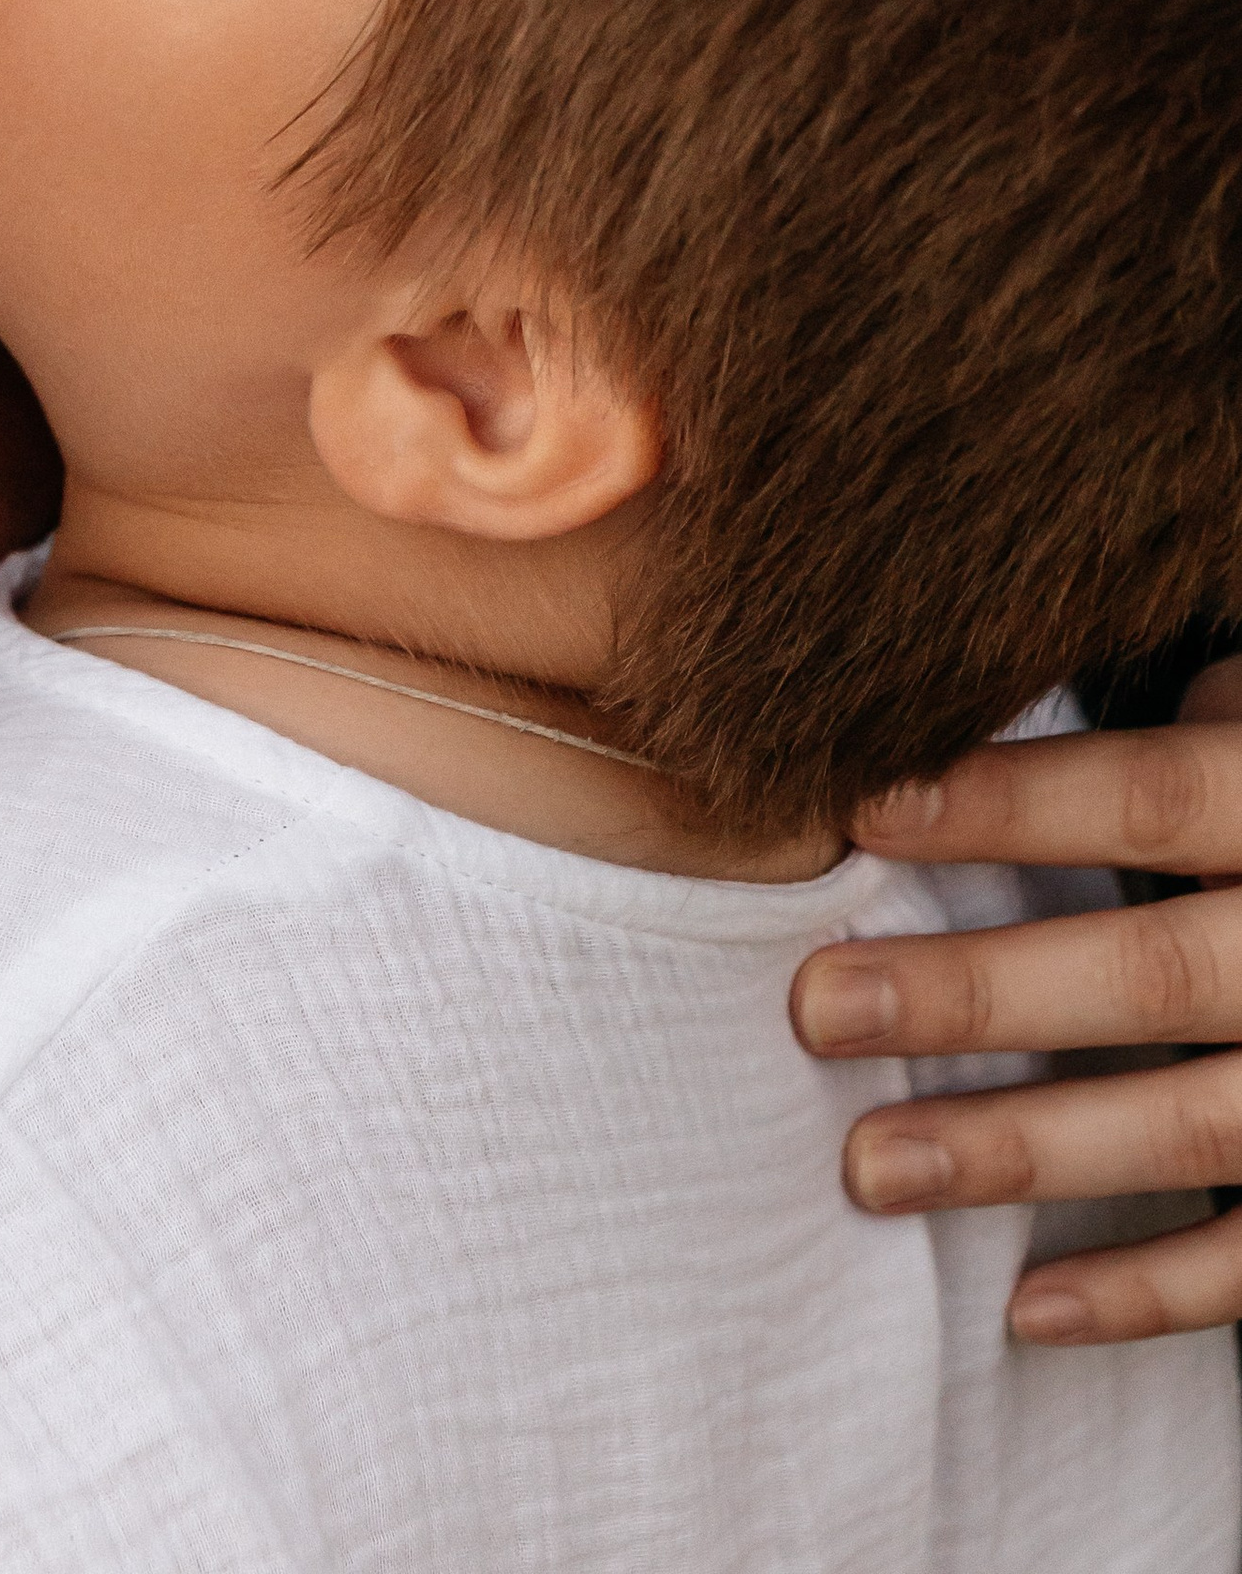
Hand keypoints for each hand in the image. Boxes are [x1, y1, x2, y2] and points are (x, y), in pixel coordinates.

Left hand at [795, 663, 1241, 1343]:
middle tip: (820, 1006)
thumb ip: (1178, 727)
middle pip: (1148, 973)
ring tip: (871, 1166)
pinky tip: (1027, 1309)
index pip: (1151, 796)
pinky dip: (1151, 1292)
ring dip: (1023, 1152)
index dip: (1012, 803)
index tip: (863, 810)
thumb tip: (977, 700)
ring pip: (1189, 1127)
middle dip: (976, 996)